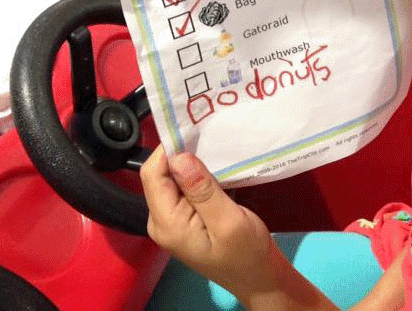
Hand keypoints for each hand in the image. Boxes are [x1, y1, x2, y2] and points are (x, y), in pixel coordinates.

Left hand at [139, 146, 273, 300]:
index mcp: (167, 223)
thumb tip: (178, 157)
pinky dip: (195, 177)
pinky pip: (181, 190)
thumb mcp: (229, 221)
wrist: (259, 278)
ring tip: (212, 149)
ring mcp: (170, 221)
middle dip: (180, 155)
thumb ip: (202, 190)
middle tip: (207, 137)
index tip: (194, 131)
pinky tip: (212, 169)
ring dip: (190, 165)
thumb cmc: (247, 253)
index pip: (153, 174)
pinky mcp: (183, 220)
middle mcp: (160, 221)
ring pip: (171, 180)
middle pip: (159, 175)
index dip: (169, 149)